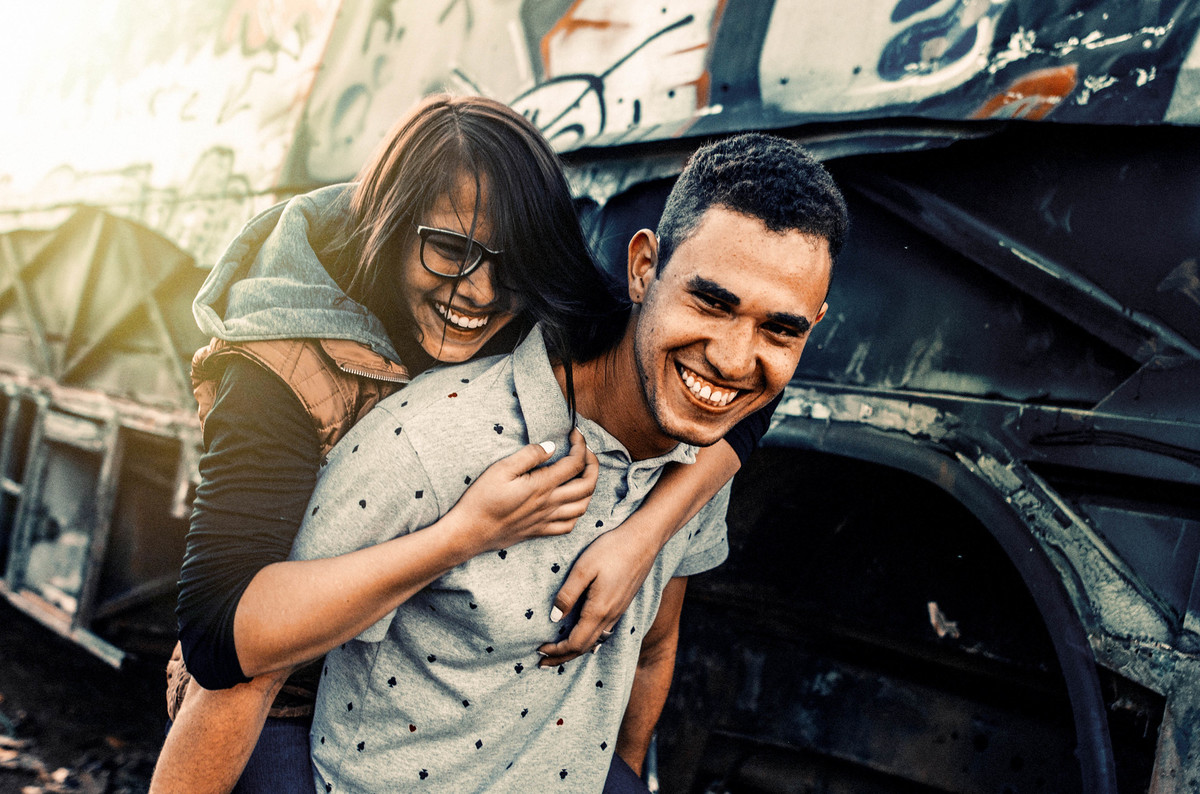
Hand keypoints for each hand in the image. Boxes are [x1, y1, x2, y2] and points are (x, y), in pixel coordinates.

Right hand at [449, 428, 596, 553]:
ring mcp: (546, 520)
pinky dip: (576, 513)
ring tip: (582, 475)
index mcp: (542, 486)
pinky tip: (569, 503)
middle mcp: (550, 504)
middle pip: (588, 485)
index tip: (575, 434)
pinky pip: (568, 526)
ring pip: (583, 506)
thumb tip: (551, 447)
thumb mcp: (500, 469)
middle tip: (586, 452)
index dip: (581, 446)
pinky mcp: (539, 532)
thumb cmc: (481, 499)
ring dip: (589, 489)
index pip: (575, 463)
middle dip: (593, 465)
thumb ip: (529, 456)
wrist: (469, 532)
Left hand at [537, 520, 662, 665]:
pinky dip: (589, 642)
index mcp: (598, 610)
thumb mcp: (583, 568)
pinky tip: (585, 638)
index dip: (556, 651)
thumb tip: (555, 618)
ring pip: (595, 642)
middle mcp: (610, 617)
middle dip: (562, 657)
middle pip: (584, 648)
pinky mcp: (622, 605)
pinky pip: (604, 632)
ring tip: (559, 654)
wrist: (644, 540)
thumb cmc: (612, 549)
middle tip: (542, 662)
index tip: (539, 650)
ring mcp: (618, 612)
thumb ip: (568, 595)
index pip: (575, 643)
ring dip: (575, 651)